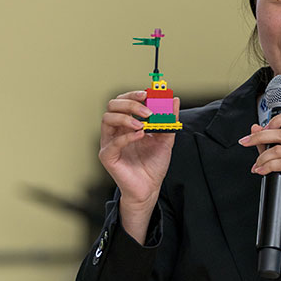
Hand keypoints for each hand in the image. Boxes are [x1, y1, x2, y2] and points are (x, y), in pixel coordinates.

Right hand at [99, 90, 178, 242]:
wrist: (150, 187)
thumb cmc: (154, 163)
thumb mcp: (166, 138)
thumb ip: (169, 119)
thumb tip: (174, 99)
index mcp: (127, 123)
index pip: (123, 101)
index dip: (133, 94)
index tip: (148, 93)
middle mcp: (115, 130)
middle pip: (112, 105)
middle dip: (130, 103)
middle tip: (147, 110)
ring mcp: (109, 142)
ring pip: (107, 118)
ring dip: (126, 117)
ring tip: (143, 124)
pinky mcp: (107, 156)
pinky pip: (112, 142)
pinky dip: (126, 136)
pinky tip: (140, 135)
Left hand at [238, 112, 280, 231]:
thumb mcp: (276, 157)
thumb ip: (267, 141)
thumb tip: (255, 128)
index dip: (276, 120)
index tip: (261, 130)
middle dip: (260, 137)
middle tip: (246, 142)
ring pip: (280, 149)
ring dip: (262, 157)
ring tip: (257, 164)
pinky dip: (267, 166)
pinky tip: (261, 171)